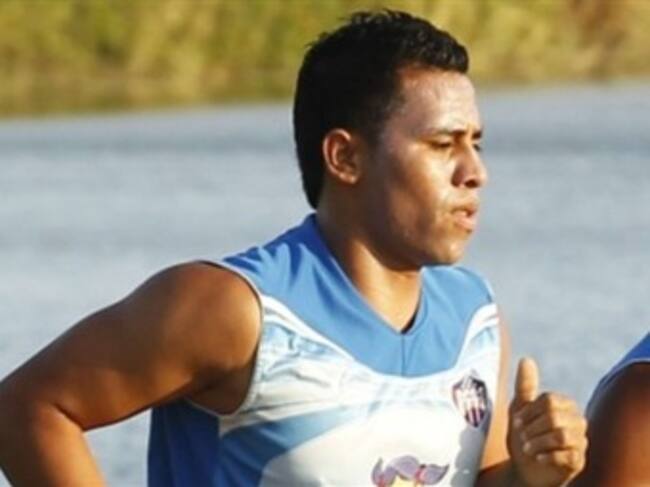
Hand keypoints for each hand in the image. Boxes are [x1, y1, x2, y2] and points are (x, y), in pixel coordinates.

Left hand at [507, 358, 587, 486]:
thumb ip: (525, 386)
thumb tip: (526, 359)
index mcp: (564, 405)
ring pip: (561, 435)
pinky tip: (538, 458)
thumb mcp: (520, 409)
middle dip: (532, 428)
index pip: (549, 400)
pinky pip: (568, 455)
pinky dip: (548, 456)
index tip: (517, 421)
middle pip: (554, 416)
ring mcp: (580, 442)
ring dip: (538, 442)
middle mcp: (577, 421)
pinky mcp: (579, 462)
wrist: (524, 468)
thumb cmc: (524, 435)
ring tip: (528, 449)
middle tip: (522, 437)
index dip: (530, 411)